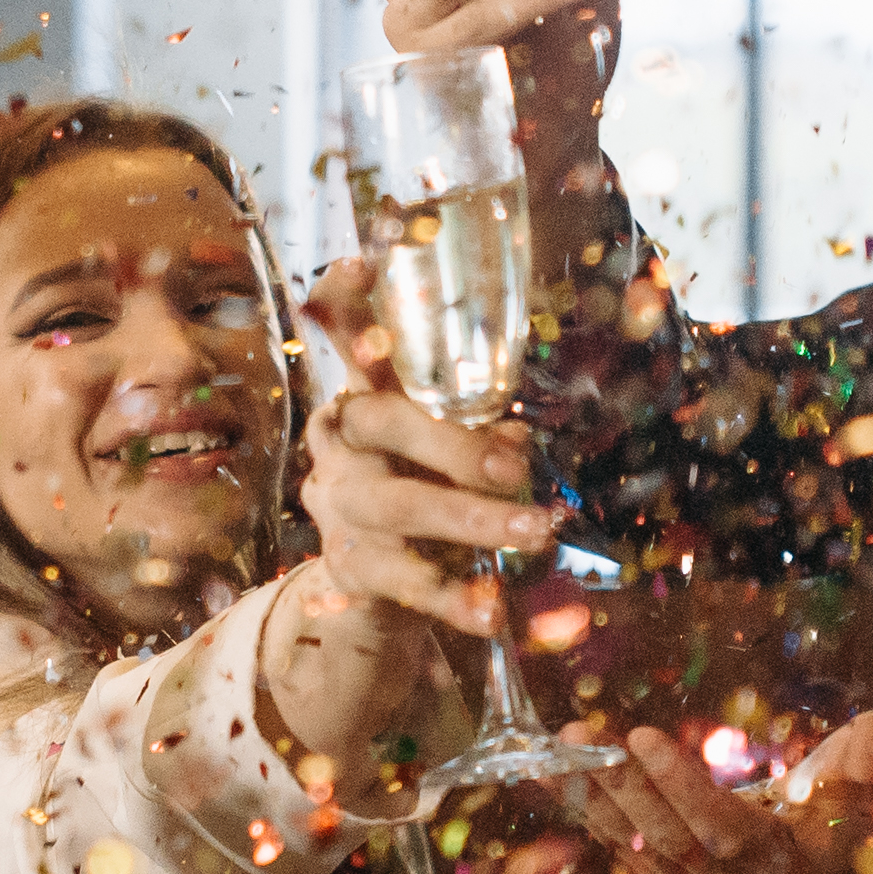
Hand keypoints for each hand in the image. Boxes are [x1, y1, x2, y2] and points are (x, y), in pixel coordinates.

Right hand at [298, 259, 565, 636]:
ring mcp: (338, 502)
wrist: (370, 588)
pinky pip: (406, 581)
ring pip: (400, 505)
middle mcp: (339, 439)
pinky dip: (456, 596)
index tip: (364, 262)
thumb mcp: (441, 449)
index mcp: (362, 394)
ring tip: (535, 532)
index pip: (337, 330)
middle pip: (382, 421)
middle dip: (453, 442)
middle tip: (515, 464)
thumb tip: (519, 446)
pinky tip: (493, 610)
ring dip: (474, 518)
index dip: (343, 299)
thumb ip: (476, 432)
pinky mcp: (350, 566)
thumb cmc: (422, 490)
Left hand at [575, 707, 872, 873]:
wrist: (863, 856)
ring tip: (554, 751)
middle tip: (578, 739)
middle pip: (670, 843)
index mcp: (793, 864)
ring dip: (593, 800)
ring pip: (641, 849)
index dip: (682, 787)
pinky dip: (592, 812)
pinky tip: (557, 775)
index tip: (642, 737)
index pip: (726, 831)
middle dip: (620, 789)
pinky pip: (630, 847)